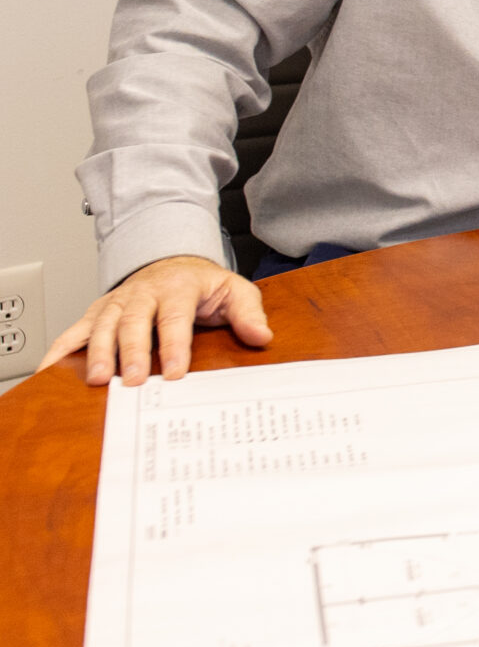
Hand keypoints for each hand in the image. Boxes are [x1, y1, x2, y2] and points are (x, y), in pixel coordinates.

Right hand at [40, 254, 272, 385]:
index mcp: (180, 287)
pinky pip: (76, 330)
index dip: (174, 345)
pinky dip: (60, 349)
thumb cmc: (203, 285)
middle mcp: (144, 293)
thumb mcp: (234, 291)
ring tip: (98, 380)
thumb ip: (248, 313)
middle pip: (135, 322)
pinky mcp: (98, 312)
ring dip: (99, 352)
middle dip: (131, 352)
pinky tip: (50, 370)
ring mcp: (118, 302)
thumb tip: (261, 336)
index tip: (173, 372)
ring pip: (104, 325)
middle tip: (130, 382)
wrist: (173, 263)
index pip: (176, 317)